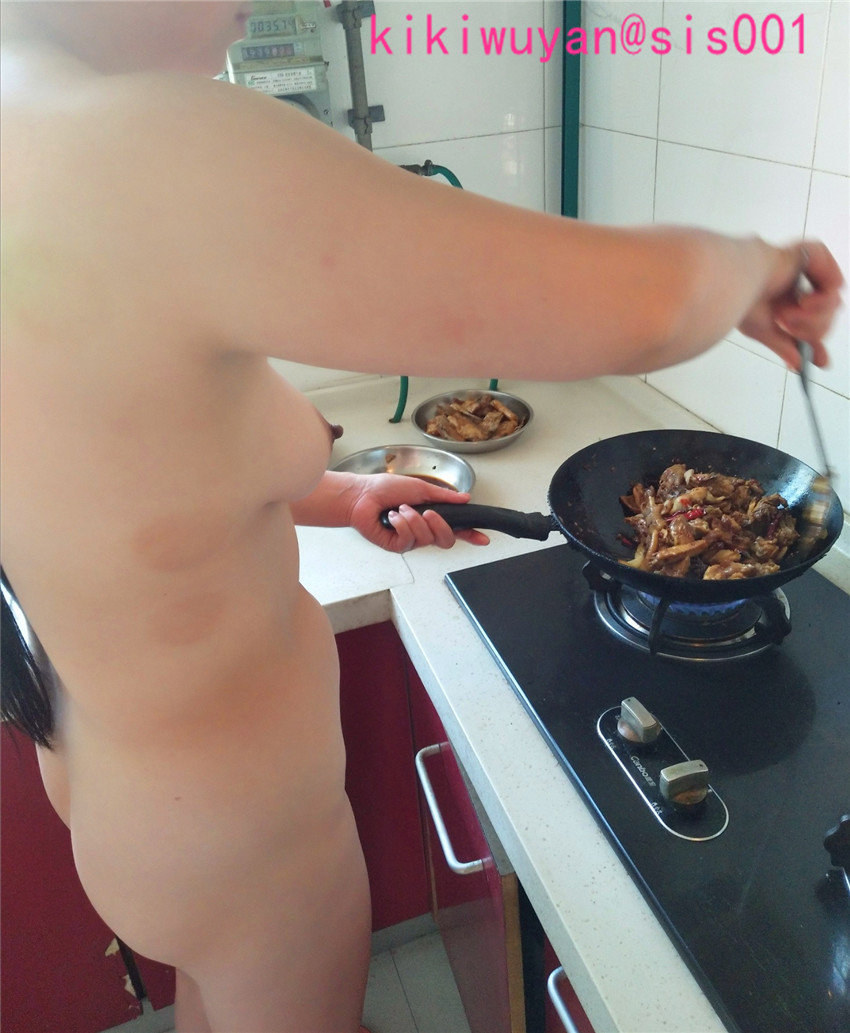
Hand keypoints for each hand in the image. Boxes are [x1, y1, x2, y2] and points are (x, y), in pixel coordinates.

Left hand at [347, 474, 489, 552]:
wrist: (362, 495)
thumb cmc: (386, 488)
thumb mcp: (420, 487)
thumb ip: (443, 496)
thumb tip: (465, 498)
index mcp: (431, 516)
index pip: (456, 529)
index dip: (471, 535)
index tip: (484, 539)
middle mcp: (423, 530)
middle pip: (446, 540)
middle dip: (440, 525)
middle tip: (428, 513)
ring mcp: (410, 540)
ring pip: (427, 539)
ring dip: (413, 520)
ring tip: (400, 508)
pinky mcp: (396, 546)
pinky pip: (409, 541)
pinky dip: (401, 525)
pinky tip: (391, 517)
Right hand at [737, 240, 843, 369]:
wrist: (738, 280)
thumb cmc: (741, 300)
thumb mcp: (764, 332)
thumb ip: (786, 347)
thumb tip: (800, 365)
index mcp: (783, 298)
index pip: (810, 322)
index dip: (815, 340)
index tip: (821, 361)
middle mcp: (797, 284)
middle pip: (824, 317)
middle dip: (810, 330)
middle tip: (788, 328)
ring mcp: (808, 269)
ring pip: (832, 304)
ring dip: (812, 318)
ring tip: (787, 314)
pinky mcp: (816, 254)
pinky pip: (836, 286)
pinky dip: (822, 301)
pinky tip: (802, 301)